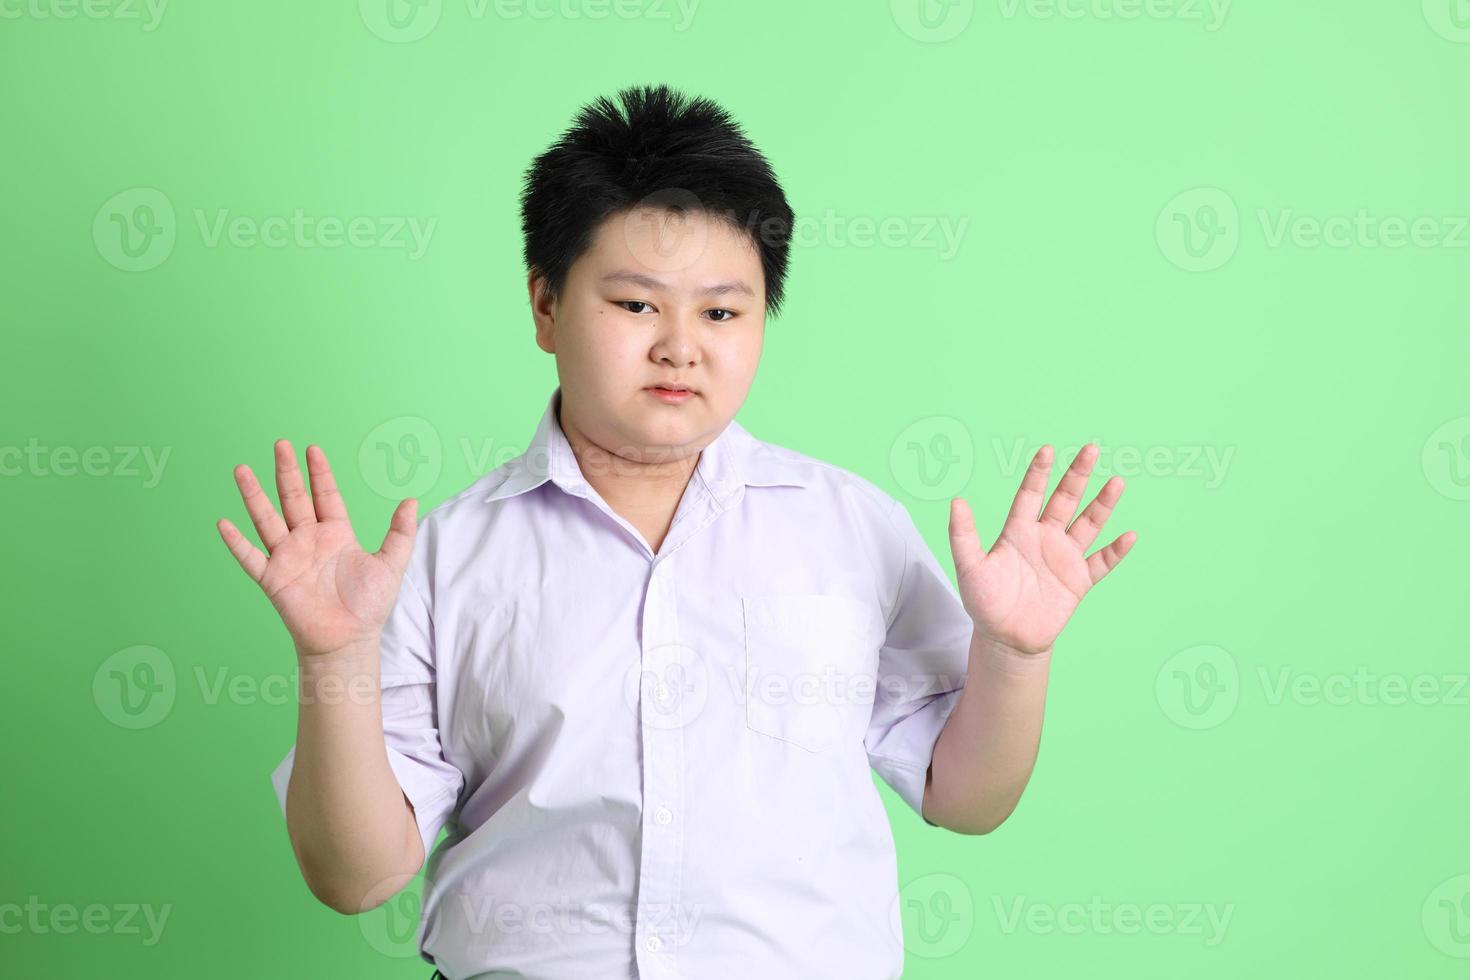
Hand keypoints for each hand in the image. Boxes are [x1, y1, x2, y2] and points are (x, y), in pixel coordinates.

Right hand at [216, 439, 417, 658]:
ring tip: (241, 470)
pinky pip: (251, 557)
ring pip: (266, 519)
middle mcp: (309, 540)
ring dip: (254, 496)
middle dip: (286, 472)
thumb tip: (412, 499)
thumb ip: (400, 532)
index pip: (325, 495)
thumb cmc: (369, 605)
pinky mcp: (273, 579)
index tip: (312, 448)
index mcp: (336, 533)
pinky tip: (224, 523)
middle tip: (280, 443)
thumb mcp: (391, 564)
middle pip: (293, 499)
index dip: (319, 473)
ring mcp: (288, 558)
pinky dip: (237, 542)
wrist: (349, 641)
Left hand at [948, 443, 1134, 654]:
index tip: (1047, 450)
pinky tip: (1128, 536)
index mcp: (1018, 531)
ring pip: (1088, 524)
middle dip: (1078, 475)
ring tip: (1116, 481)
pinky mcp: (1078, 581)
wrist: (1005, 639)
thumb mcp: (969, 567)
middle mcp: (1044, 538)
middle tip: (1091, 448)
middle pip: (1065, 500)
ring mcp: (1064, 558)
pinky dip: (1115, 551)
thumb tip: (956, 501)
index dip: (1038, 473)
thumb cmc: (984, 602)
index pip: (1030, 495)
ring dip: (1102, 504)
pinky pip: (1101, 563)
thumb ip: (962, 535)